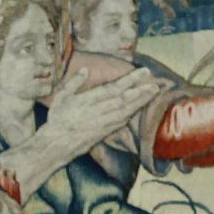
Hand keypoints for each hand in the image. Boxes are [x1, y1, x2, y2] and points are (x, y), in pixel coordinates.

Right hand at [38, 67, 165, 160]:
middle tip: (155, 85)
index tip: (143, 72)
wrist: (58, 143)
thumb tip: (86, 70)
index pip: (114, 88)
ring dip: (141, 102)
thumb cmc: (58, 118)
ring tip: (152, 93)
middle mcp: (99, 111)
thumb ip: (74, 82)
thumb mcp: (61, 97)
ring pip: (127, 110)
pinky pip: (123, 120)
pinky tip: (140, 107)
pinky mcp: (106, 132)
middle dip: (141, 92)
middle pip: (125, 99)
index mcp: (88, 100)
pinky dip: (132, 112)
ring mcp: (104, 123)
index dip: (130, 80)